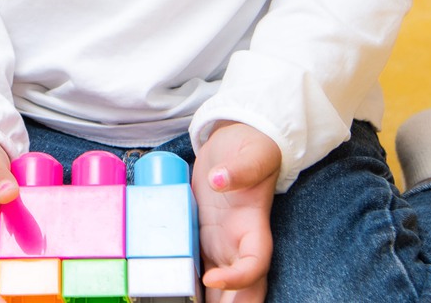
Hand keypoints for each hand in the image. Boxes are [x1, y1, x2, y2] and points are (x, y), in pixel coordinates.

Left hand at [193, 122, 281, 302]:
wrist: (237, 142)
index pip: (256, 263)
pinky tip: (174, 296)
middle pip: (245, 289)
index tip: (211, 279)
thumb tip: (219, 179)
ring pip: (223, 289)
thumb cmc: (250, 146)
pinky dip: (192, 290)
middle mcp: (240, 243)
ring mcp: (223, 245)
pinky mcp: (205, 241)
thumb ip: (240, 168)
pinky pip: (201, 273)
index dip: (238, 278)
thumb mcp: (251, 152)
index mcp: (255, 226)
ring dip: (210, 302)